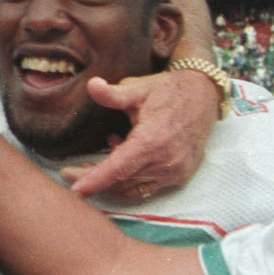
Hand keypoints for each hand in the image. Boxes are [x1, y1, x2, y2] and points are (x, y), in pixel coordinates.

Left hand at [60, 67, 218, 199]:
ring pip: (132, 187)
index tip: (75, 190)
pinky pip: (147, 186)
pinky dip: (129, 179)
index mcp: (152, 140)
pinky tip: (120, 157)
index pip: (118, 168)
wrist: (204, 96)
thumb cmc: (169, 91)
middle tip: (69, 174)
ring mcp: (175, 172)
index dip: (94, 180)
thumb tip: (92, 85)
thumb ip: (113, 93)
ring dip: (110, 181)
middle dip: (93, 180)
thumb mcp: (139, 89)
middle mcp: (165, 161)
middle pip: (121, 181)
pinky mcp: (180, 176)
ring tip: (90, 165)